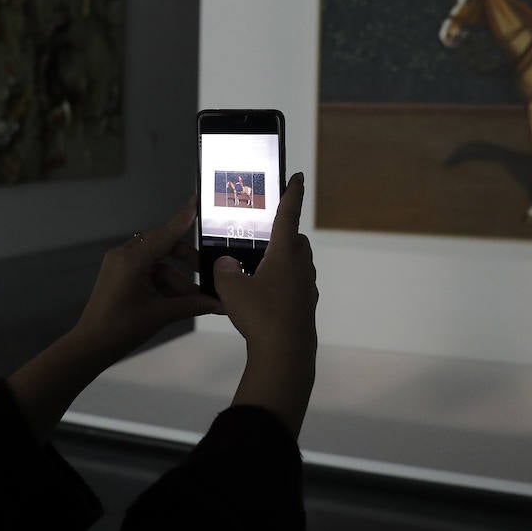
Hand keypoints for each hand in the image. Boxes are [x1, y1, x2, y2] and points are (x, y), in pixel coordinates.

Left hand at [5, 198, 220, 443]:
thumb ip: (193, 304)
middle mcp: (126, 255)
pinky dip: (165, 284)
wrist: (91, 347)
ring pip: (159, 263)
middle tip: (209, 271)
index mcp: (132, 259)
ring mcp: (122, 265)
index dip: (185, 219)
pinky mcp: (121, 275)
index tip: (200, 201)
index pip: (166, 233)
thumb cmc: (122, 328)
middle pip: (164, 246)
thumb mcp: (161, 314)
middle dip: (188, 260)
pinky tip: (180, 301)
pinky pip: (149, 272)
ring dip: (178, 279)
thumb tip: (222, 303)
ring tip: (196, 300)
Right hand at [217, 173, 317, 434]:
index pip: (288, 213)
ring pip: (297, 265)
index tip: (298, 177)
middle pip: (295, 240)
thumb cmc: (260, 315)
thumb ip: (224, 269)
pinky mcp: (306, 307)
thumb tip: (226, 263)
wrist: (285, 353)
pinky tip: (265, 296)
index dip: (292, 193)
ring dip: (282, 262)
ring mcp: (307, 287)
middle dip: (283, 234)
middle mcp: (301, 266)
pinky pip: (295, 286)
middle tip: (263, 236)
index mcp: (285, 252)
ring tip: (258, 269)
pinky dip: (283, 284)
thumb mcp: (231, 288)